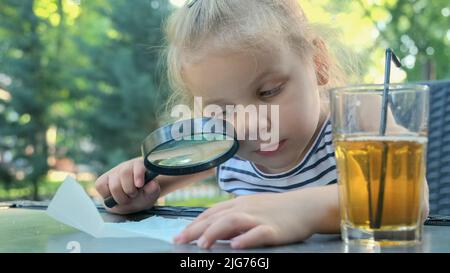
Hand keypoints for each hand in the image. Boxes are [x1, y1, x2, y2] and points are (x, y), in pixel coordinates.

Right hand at [95, 157, 159, 214]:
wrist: (132, 200)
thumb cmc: (143, 195)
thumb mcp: (151, 194)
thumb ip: (152, 190)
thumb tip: (152, 184)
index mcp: (140, 166)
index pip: (137, 166)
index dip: (138, 174)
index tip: (139, 185)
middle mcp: (126, 167)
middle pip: (124, 174)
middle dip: (129, 190)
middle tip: (133, 195)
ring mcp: (113, 173)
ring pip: (113, 183)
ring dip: (120, 196)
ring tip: (126, 198)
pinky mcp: (102, 180)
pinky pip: (100, 185)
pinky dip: (107, 194)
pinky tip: (114, 197)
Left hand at [174, 191, 318, 248]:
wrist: (304, 206)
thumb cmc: (276, 209)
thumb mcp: (251, 209)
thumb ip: (232, 218)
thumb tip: (213, 230)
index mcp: (238, 204)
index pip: (211, 213)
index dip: (193, 224)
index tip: (179, 236)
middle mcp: (245, 208)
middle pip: (216, 217)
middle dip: (196, 230)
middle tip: (180, 242)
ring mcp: (259, 217)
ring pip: (232, 221)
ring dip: (215, 232)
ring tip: (202, 245)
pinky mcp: (273, 229)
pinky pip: (258, 233)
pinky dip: (246, 239)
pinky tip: (235, 246)